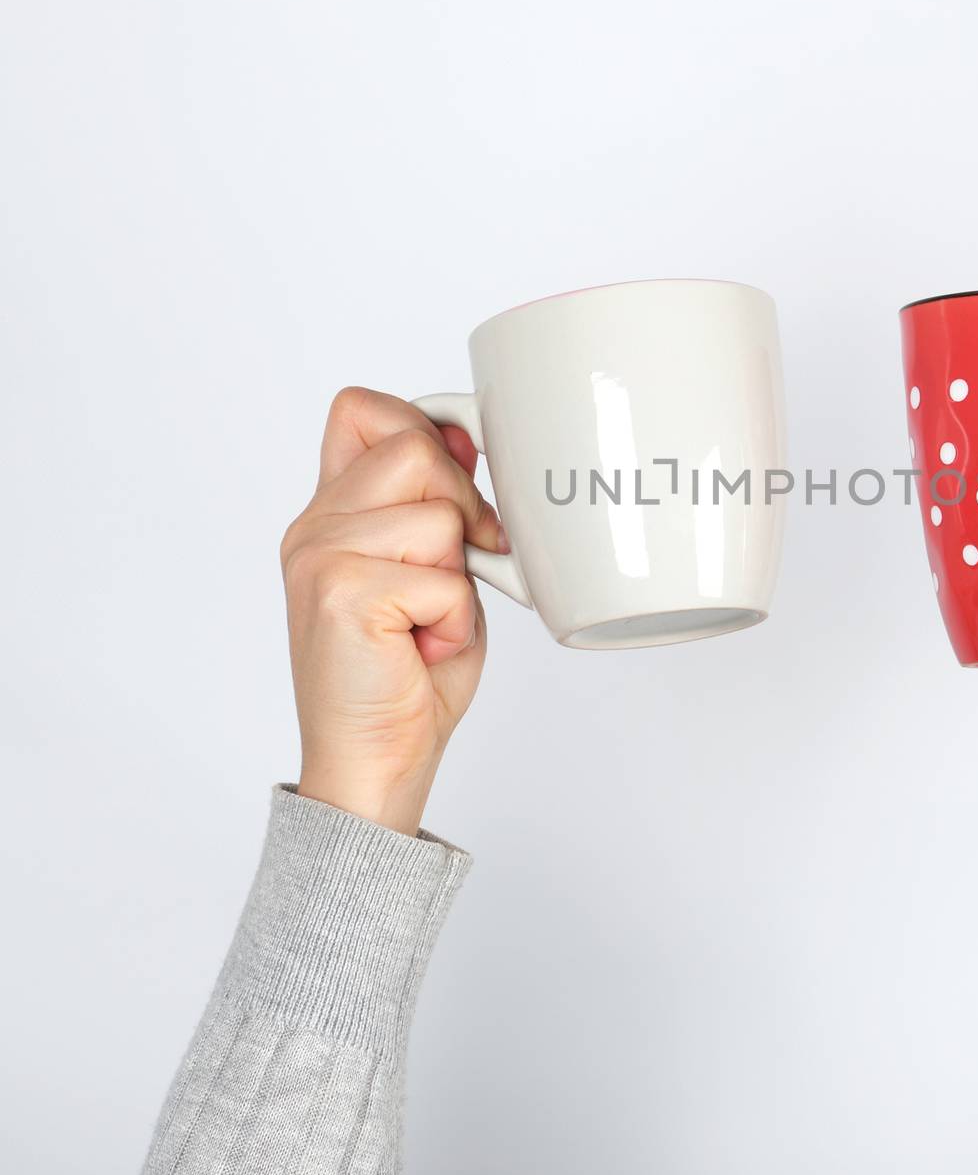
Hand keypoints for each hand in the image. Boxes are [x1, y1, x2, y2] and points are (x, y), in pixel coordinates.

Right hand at [280, 387, 503, 832]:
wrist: (374, 765)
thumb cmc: (409, 678)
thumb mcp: (436, 572)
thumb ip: (440, 505)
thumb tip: (466, 437)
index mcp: (331, 513)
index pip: (362, 409)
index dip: (421, 430)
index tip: (455, 488)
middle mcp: (315, 526)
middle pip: (412, 445)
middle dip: (460, 504)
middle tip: (456, 569)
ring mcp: (320, 556)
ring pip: (437, 513)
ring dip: (458, 576)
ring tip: (428, 620)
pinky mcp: (341, 592)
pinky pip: (443, 576)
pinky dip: (455, 618)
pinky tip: (423, 647)